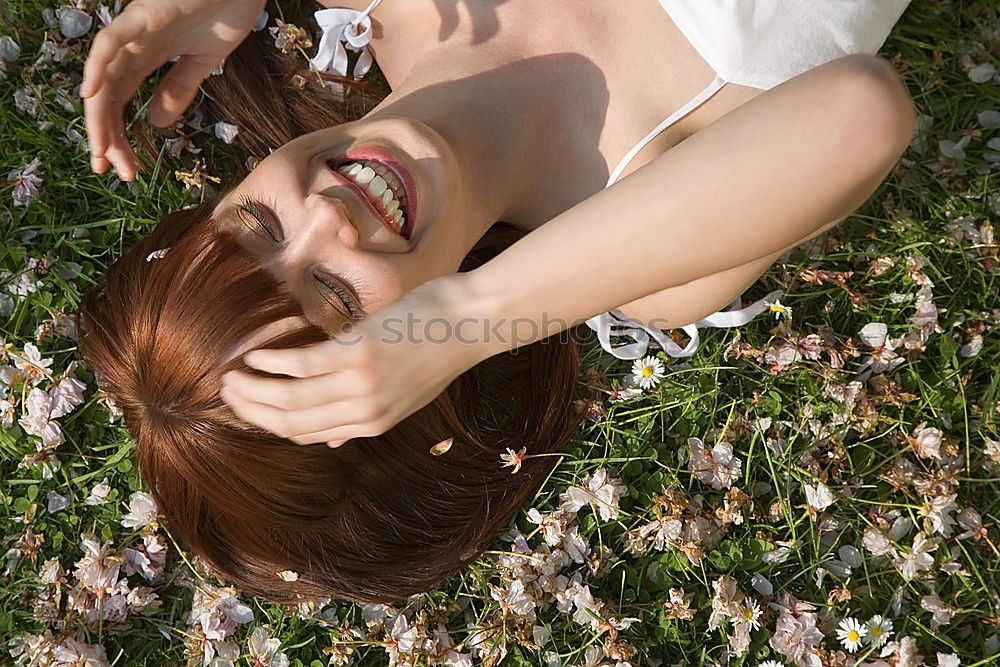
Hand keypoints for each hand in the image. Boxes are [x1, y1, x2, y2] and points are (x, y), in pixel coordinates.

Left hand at [80, 0, 267, 180]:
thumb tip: (154, 123)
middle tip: (112, 172)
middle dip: (106, 137)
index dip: (119, 136)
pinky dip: (96, 66)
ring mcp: (136, 29)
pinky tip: (89, 95)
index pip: (122, 102)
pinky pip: (112, 41)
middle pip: (107, 97)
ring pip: (104, 77)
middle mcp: (134, 46)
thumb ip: (178, 89)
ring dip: (99, 116)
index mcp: (147, 56)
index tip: (126, 170)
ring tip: (100, 151)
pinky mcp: (145, 14)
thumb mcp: (203, 62)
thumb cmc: (225, 9)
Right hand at [218, 275, 493, 446]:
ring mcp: (361, 385)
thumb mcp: (406, 394)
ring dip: (254, 389)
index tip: (248, 408)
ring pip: (290, 398)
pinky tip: (256, 355)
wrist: (471, 322)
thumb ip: (368, 414)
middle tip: (226, 393)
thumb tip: (336, 438)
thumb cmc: (437, 348)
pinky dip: (273, 362)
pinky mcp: (359, 354)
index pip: (309, 434)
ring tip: (231, 376)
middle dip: (254, 410)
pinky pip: (302, 365)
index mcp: (372, 423)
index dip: (272, 424)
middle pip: (293, 422)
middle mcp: (365, 411)